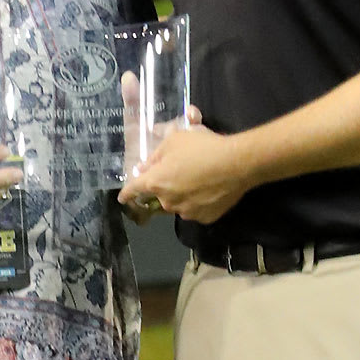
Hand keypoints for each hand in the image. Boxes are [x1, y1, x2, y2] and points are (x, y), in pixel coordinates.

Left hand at [119, 115, 249, 225]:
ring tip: (199, 180)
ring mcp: (186, 212)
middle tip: (180, 173)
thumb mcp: (174, 141)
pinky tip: (210, 190)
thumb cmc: (202, 147)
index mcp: (156, 182)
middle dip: (164, 187)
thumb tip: (145, 168)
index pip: (134, 190)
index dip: (126, 193)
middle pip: (159, 197)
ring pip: (178, 204)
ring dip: (182, 196)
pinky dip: (199, 203)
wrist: (237, 164)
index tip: (122, 198)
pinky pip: (196, 210)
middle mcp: (167, 201)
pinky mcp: (205, 218)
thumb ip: (156, 156)